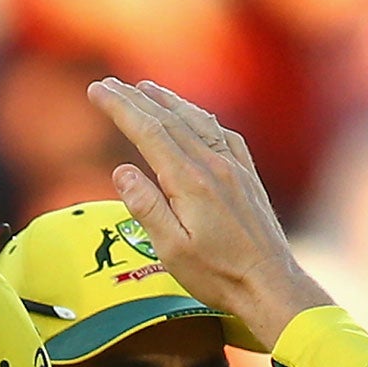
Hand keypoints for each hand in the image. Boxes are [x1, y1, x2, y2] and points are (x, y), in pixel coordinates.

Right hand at [85, 77, 331, 348]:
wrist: (270, 283)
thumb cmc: (218, 274)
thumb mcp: (171, 250)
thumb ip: (146, 208)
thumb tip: (122, 171)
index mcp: (191, 181)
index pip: (148, 132)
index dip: (121, 108)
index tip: (97, 90)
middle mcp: (214, 165)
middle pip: (170, 120)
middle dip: (136, 98)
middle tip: (110, 84)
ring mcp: (234, 167)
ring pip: (197, 121)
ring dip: (169, 101)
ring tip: (147, 88)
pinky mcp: (247, 177)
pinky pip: (222, 135)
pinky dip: (201, 118)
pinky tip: (195, 116)